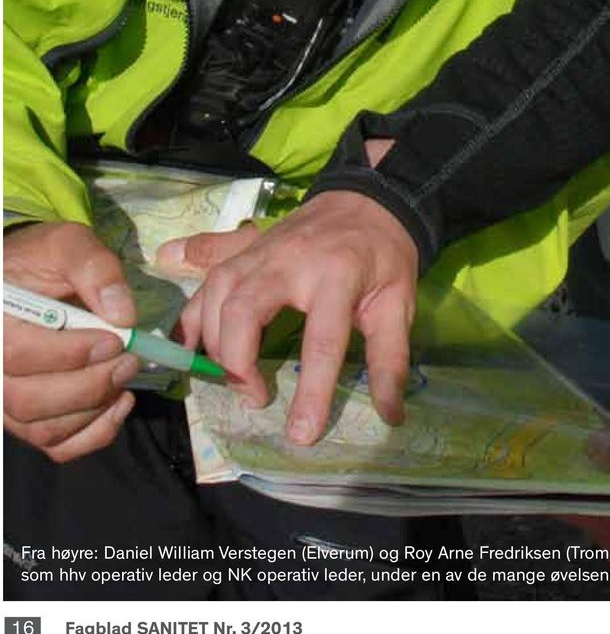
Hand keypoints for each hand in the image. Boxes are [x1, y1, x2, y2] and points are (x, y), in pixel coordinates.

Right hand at [3, 221, 138, 461]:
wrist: (29, 282)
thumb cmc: (42, 261)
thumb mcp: (68, 245)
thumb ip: (95, 269)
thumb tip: (122, 315)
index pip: (19, 355)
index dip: (70, 353)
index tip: (115, 339)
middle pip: (30, 401)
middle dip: (89, 385)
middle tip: (129, 360)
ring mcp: (5, 402)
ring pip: (45, 429)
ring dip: (95, 409)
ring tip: (126, 374)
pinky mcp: (27, 420)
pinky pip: (57, 446)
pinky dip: (94, 433)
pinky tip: (119, 402)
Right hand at [156, 189, 417, 444]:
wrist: (367, 199)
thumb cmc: (383, 257)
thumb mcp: (398, 303)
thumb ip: (390, 359)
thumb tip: (390, 416)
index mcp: (338, 275)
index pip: (321, 340)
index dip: (311, 392)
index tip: (301, 434)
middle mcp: (290, 261)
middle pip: (244, 310)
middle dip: (239, 363)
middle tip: (256, 397)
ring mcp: (259, 252)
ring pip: (216, 295)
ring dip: (215, 344)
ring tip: (234, 378)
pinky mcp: (242, 250)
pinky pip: (203, 280)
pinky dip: (189, 315)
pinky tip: (186, 348)